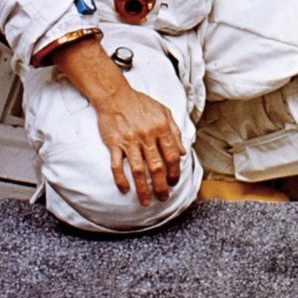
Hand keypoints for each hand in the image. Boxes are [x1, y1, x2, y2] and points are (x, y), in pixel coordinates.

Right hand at [53, 38, 184, 205]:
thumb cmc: (140, 103)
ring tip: (145, 202)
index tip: (174, 182)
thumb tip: (182, 152)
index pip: (172, 156)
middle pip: (156, 167)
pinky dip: (120, 179)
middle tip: (163, 198)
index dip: (174, 172)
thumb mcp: (164, 112)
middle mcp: (147, 136)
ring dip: (143, 189)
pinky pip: (117, 166)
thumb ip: (175, 131)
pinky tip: (125, 190)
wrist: (116, 95)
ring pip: (138, 171)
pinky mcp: (115, 144)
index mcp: (161, 128)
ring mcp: (130, 141)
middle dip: (161, 186)